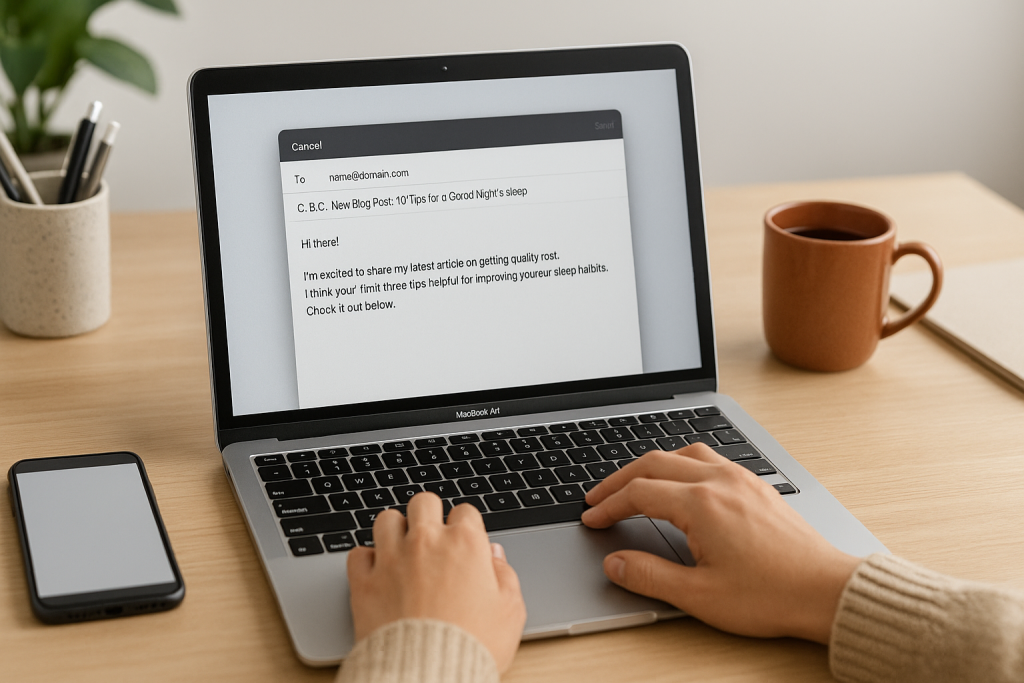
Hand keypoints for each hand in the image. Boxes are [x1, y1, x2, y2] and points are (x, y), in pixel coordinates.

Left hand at [346, 493, 526, 670]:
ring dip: (395, 530)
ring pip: (386, 519)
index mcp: (465, 545)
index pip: (465, 512)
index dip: (467, 526)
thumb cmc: (473, 646)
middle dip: (429, 514)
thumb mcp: (510, 612)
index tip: (465, 541)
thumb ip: (506, 576)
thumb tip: (495, 556)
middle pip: (424, 502)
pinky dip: (366, 560)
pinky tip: (377, 572)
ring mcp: (392, 560)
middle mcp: (426, 543)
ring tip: (402, 547)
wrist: (429, 676)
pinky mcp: (365, 582)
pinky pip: (358, 553)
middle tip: (432, 534)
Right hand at [581, 445, 860, 643]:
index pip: (639, 493)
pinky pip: (709, 458)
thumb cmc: (771, 595)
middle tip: (598, 497)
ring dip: (651, 465)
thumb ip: (649, 575)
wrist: (827, 591)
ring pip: (683, 453)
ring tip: (632, 482)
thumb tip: (615, 563)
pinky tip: (680, 480)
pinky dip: (680, 463)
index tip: (592, 519)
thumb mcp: (700, 595)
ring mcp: (741, 479)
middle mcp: (720, 481)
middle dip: (620, 479)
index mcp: (701, 504)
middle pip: (654, 463)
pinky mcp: (756, 485)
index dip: (609, 506)